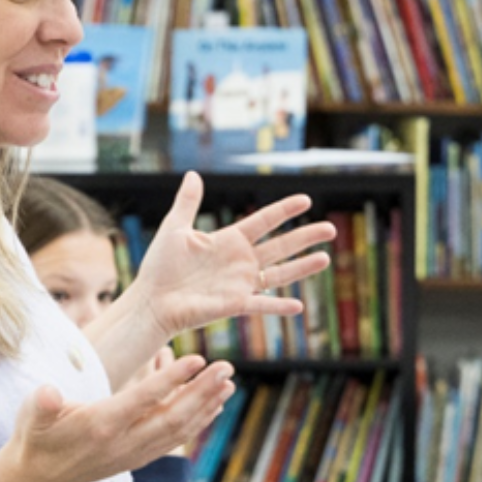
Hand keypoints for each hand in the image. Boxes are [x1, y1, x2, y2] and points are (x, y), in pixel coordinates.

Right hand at [0, 354, 235, 481]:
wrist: (38, 480)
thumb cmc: (35, 438)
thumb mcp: (31, 417)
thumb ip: (43, 404)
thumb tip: (48, 393)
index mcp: (100, 426)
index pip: (143, 400)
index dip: (171, 380)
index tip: (197, 359)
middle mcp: (123, 443)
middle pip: (172, 416)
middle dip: (203, 391)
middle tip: (227, 367)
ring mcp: (134, 453)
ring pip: (179, 430)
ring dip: (206, 405)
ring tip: (228, 382)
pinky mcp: (138, 458)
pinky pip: (175, 439)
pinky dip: (197, 422)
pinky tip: (214, 405)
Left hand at [129, 173, 335, 336]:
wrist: (151, 299)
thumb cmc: (160, 267)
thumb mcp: (175, 228)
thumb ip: (188, 202)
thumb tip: (192, 174)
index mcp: (230, 240)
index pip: (264, 221)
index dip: (284, 210)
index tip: (306, 199)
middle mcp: (241, 261)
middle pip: (281, 246)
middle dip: (305, 237)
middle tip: (330, 229)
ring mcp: (240, 283)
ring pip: (280, 274)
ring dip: (303, 267)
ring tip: (325, 258)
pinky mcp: (234, 305)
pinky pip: (261, 304)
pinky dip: (278, 307)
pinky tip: (298, 306)